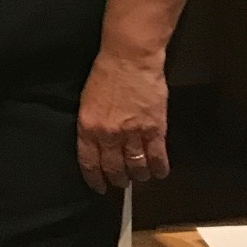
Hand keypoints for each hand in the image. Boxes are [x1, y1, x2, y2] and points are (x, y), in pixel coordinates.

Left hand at [77, 50, 169, 191]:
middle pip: (114, 169)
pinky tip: (159, 173)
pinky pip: (158, 157)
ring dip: (139, 176)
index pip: (89, 162)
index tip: (99, 187)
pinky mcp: (155, 130)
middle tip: (121, 183)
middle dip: (118, 180)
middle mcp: (109, 135)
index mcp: (88, 127)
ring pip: (137, 166)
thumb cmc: (105, 74)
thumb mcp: (87, 101)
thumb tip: (96, 144)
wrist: (129, 60)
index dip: (95, 179)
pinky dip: (159, 168)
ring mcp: (133, 134)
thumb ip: (91, 125)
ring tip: (139, 177)